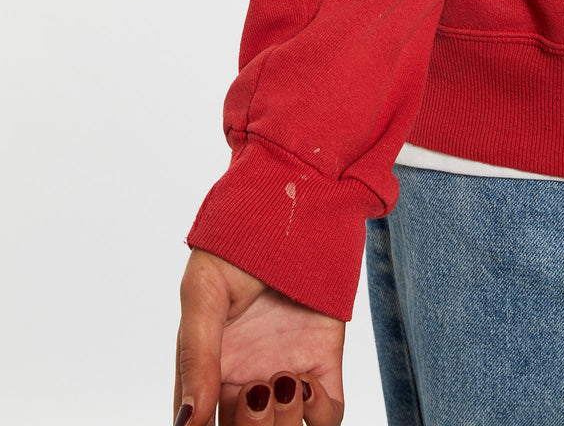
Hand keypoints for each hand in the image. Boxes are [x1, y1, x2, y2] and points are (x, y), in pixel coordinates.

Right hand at [174, 249, 344, 425]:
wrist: (290, 209)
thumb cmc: (236, 245)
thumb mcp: (203, 294)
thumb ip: (196, 355)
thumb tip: (187, 420)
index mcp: (209, 368)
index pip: (201, 425)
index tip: (204, 421)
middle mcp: (246, 378)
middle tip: (252, 393)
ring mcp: (285, 371)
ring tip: (280, 382)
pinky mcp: (324, 360)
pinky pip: (327, 414)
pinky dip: (318, 413)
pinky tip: (303, 382)